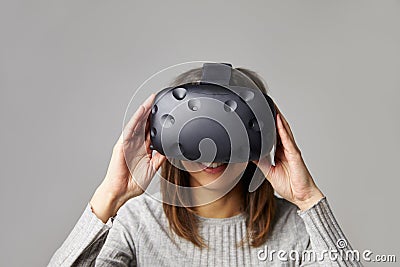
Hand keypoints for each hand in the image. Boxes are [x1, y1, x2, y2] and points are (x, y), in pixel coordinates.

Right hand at [90, 94, 165, 221]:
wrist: (121, 192)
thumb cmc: (133, 183)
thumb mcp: (153, 168)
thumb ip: (160, 158)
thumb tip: (170, 149)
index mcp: (143, 149)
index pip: (151, 131)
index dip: (157, 121)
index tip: (165, 112)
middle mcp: (136, 144)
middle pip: (144, 123)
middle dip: (151, 111)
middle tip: (158, 99)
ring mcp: (128, 143)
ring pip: (137, 123)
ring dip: (143, 111)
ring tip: (151, 100)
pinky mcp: (122, 144)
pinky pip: (129, 129)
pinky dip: (135, 120)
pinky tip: (141, 112)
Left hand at [253, 105, 323, 210]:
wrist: (301, 197)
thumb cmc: (289, 186)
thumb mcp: (269, 172)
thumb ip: (261, 162)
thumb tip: (250, 154)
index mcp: (281, 152)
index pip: (273, 134)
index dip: (268, 124)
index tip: (260, 115)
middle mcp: (287, 149)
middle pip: (279, 129)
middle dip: (273, 116)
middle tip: (265, 104)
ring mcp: (292, 150)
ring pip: (284, 130)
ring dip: (278, 118)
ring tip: (272, 106)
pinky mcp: (295, 155)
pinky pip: (287, 139)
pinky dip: (282, 129)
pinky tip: (278, 121)